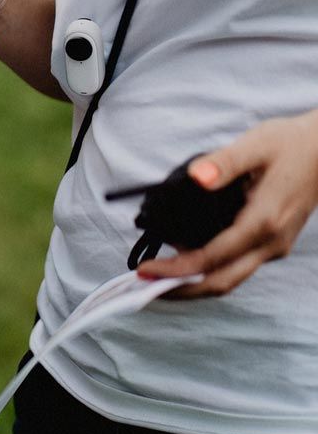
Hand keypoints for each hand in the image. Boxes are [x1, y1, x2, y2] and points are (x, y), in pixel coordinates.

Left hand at [138, 109, 317, 296]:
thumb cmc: (292, 144)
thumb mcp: (256, 145)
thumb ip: (224, 162)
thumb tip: (197, 176)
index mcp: (264, 222)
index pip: (212, 258)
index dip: (176, 268)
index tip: (145, 269)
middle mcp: (271, 243)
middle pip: (220, 282)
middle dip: (179, 289)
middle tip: (142, 286)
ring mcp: (273, 246)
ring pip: (229, 278)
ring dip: (192, 283)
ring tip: (155, 277)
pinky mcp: (272, 242)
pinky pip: (236, 266)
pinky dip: (207, 270)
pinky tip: (182, 260)